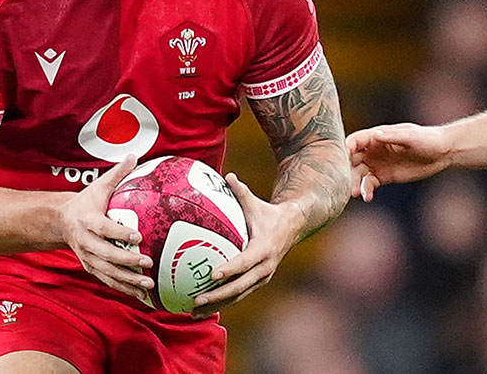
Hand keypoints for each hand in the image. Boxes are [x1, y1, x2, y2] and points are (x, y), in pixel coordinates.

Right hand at [58, 154, 153, 300]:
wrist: (62, 222)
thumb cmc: (86, 202)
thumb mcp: (99, 186)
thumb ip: (117, 173)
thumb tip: (134, 155)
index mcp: (88, 221)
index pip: (104, 228)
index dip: (119, 233)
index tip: (138, 235)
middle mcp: (86, 242)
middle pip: (106, 255)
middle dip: (127, 261)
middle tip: (148, 263)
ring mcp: (88, 258)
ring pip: (107, 273)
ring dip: (128, 281)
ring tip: (148, 285)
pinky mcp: (91, 268)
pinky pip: (109, 281)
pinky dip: (124, 289)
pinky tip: (142, 295)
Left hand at [191, 174, 299, 317]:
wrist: (293, 228)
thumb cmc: (268, 213)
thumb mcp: (256, 202)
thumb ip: (240, 190)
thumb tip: (226, 174)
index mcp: (264, 249)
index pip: (245, 262)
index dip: (229, 269)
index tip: (212, 274)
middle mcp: (265, 268)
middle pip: (240, 287)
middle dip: (218, 296)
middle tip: (196, 300)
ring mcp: (262, 277)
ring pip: (238, 296)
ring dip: (216, 305)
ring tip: (193, 311)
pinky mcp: (258, 282)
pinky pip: (239, 295)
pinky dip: (222, 301)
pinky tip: (201, 307)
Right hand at [346, 123, 451, 201]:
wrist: (442, 152)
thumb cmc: (426, 139)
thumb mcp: (411, 137)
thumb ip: (392, 137)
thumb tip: (375, 135)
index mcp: (376, 137)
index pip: (354, 141)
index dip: (344, 149)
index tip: (338, 160)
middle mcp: (373, 150)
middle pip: (351, 159)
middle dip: (345, 170)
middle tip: (343, 182)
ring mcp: (377, 163)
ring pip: (358, 174)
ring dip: (354, 183)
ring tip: (355, 193)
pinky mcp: (384, 176)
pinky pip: (369, 184)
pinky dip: (366, 191)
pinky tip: (368, 197)